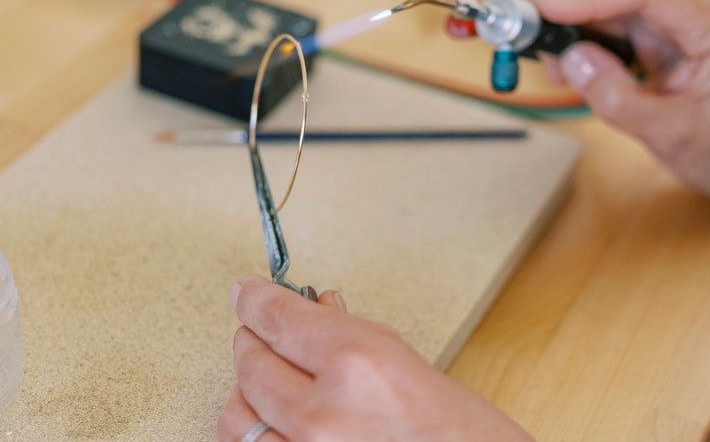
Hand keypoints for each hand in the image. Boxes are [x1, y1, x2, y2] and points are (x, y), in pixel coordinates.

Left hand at [217, 276, 532, 441]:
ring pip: (238, 414)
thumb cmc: (460, 430)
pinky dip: (255, 431)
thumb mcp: (406, 361)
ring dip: (249, 389)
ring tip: (268, 379)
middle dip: (255, 339)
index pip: (280, 317)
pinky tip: (273, 418)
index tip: (246, 292)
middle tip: (263, 332)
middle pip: (252, 361)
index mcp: (357, 364)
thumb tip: (315, 308)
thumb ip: (351, 333)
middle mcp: (324, 413)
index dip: (256, 299)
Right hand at [532, 0, 709, 221]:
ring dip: (569, 19)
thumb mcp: (670, 134)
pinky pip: (607, 16)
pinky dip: (578, 33)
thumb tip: (572, 60)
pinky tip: (568, 63)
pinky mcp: (655, 27)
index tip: (541, 9)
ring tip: (553, 64)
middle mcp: (694, 5)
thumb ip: (618, 99)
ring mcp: (673, 13)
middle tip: (528, 30)